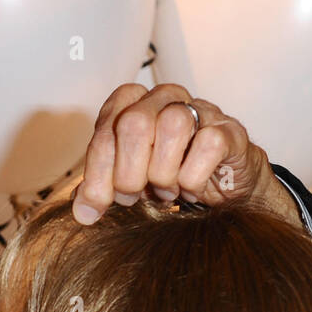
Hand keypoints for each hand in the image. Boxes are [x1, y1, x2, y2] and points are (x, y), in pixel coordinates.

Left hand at [72, 83, 299, 226]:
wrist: (224, 190)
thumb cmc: (171, 179)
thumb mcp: (127, 184)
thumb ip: (100, 191)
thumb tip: (82, 213)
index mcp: (132, 104)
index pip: (105, 129)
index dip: (98, 171)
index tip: (98, 205)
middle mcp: (164, 99)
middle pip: (135, 122)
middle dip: (129, 172)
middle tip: (136, 195)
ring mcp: (200, 110)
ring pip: (172, 126)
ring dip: (164, 172)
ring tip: (167, 191)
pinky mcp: (229, 130)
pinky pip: (208, 144)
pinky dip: (194, 176)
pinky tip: (192, 188)